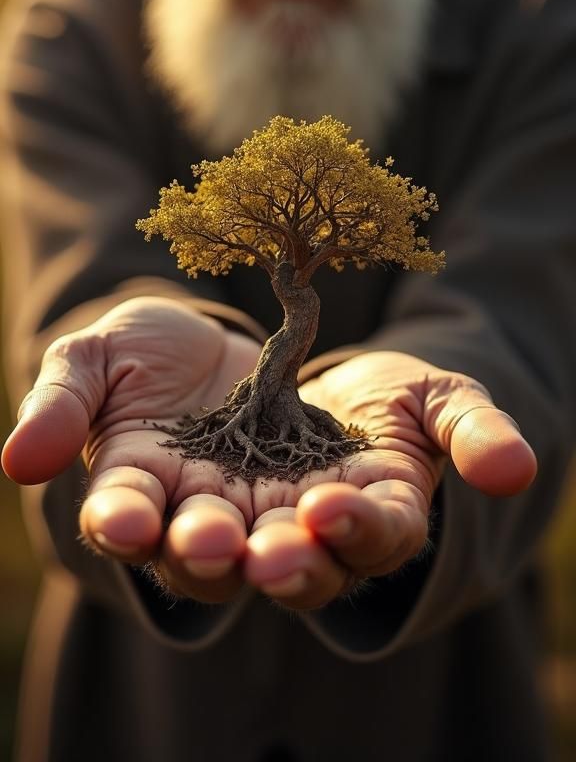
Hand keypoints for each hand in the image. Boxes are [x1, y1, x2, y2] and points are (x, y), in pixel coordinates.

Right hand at [2, 305, 536, 611]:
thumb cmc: (144, 354)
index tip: (122, 519)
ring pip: (280, 553)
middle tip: (216, 543)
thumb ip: (61, 401)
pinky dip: (353, 519)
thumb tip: (17, 460)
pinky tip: (347, 503)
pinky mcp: (335, 483)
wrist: (223, 337)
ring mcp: (272, 504)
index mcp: (140, 487)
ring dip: (288, 556)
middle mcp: (205, 512)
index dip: (121, 521)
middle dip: (209, 554)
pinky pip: (348, 515)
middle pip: (206, 556)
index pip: (124, 516)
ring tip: (295, 539)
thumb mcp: (95, 357)